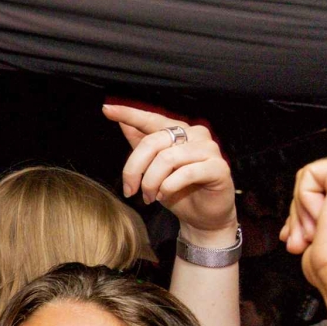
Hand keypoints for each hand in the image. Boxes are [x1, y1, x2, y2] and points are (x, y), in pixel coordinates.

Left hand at [107, 105, 236, 241]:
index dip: (129, 114)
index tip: (107, 109)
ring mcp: (209, 149)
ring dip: (151, 182)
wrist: (202, 216)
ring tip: (149, 197)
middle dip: (134, 169)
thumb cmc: (177, 190)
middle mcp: (196, 134)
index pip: (151, 119)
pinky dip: (168, 187)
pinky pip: (185, 173)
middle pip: (152, 143)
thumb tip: (122, 123)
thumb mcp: (152, 168)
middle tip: (130, 190)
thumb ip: (141, 144)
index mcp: (179, 131)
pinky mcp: (219, 168)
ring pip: (167, 159)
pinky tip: (164, 195)